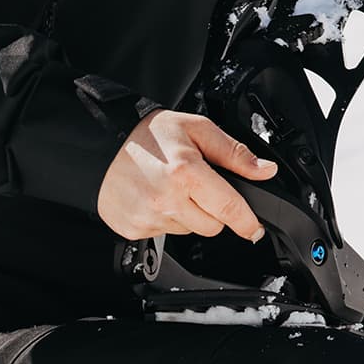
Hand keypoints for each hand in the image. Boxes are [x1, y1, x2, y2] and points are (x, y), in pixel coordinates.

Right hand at [97, 109, 274, 242]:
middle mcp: (166, 199)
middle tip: (194, 184)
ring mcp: (148, 217)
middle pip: (212, 226)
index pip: (230, 209)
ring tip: (169, 187)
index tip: (255, 229)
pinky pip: (164, 234)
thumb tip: (264, 171)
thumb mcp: (196, 129)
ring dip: (187, 214)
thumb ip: (234, 153)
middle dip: (211, 209)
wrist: (100, 145)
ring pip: (189, 231)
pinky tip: (153, 197)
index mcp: (186, 173)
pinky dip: (164, 219)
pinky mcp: (133, 229)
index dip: (248, 222)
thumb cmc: (146, 135)